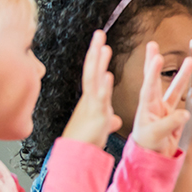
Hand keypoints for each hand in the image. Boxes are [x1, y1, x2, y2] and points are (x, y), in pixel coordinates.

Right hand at [62, 30, 121, 146]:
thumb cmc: (87, 142)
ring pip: (94, 80)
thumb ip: (109, 119)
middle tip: (99, 33)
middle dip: (95, 51)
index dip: (97, 58)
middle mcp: (90, 99)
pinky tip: (108, 75)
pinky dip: (104, 87)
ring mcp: (93, 106)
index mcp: (91, 99)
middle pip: (91, 70)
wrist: (77, 157)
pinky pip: (101, 99)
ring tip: (104, 47)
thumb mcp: (101, 127)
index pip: (94, 73)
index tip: (101, 44)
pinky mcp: (97, 116)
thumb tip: (115, 119)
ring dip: (99, 63)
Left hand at [132, 42, 191, 155]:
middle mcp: (155, 105)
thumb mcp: (156, 136)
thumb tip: (186, 113)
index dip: (152, 71)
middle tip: (154, 44)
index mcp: (147, 107)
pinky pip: (184, 100)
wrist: (153, 161)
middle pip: (156, 79)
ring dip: (183, 74)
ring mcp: (165, 109)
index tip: (156, 56)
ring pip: (176, 88)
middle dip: (155, 62)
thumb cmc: (149, 148)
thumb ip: (170, 123)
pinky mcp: (174, 116)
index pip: (149, 85)